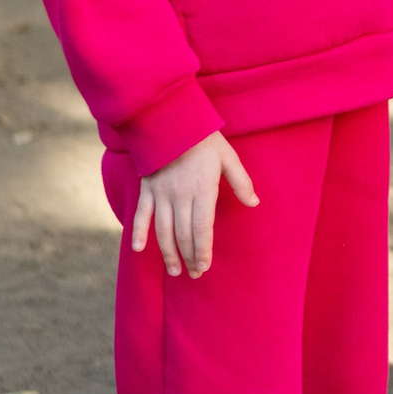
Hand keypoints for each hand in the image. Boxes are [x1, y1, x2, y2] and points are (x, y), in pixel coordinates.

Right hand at [130, 131, 257, 277]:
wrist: (171, 119)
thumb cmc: (203, 138)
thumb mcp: (228, 156)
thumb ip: (241, 181)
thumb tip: (253, 203)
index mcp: (203, 190)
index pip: (202, 230)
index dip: (203, 251)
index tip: (204, 267)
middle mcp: (181, 196)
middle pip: (184, 235)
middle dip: (189, 257)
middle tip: (194, 274)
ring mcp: (161, 194)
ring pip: (163, 231)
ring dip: (168, 253)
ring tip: (174, 270)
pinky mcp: (147, 189)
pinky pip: (142, 215)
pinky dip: (138, 233)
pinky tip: (139, 250)